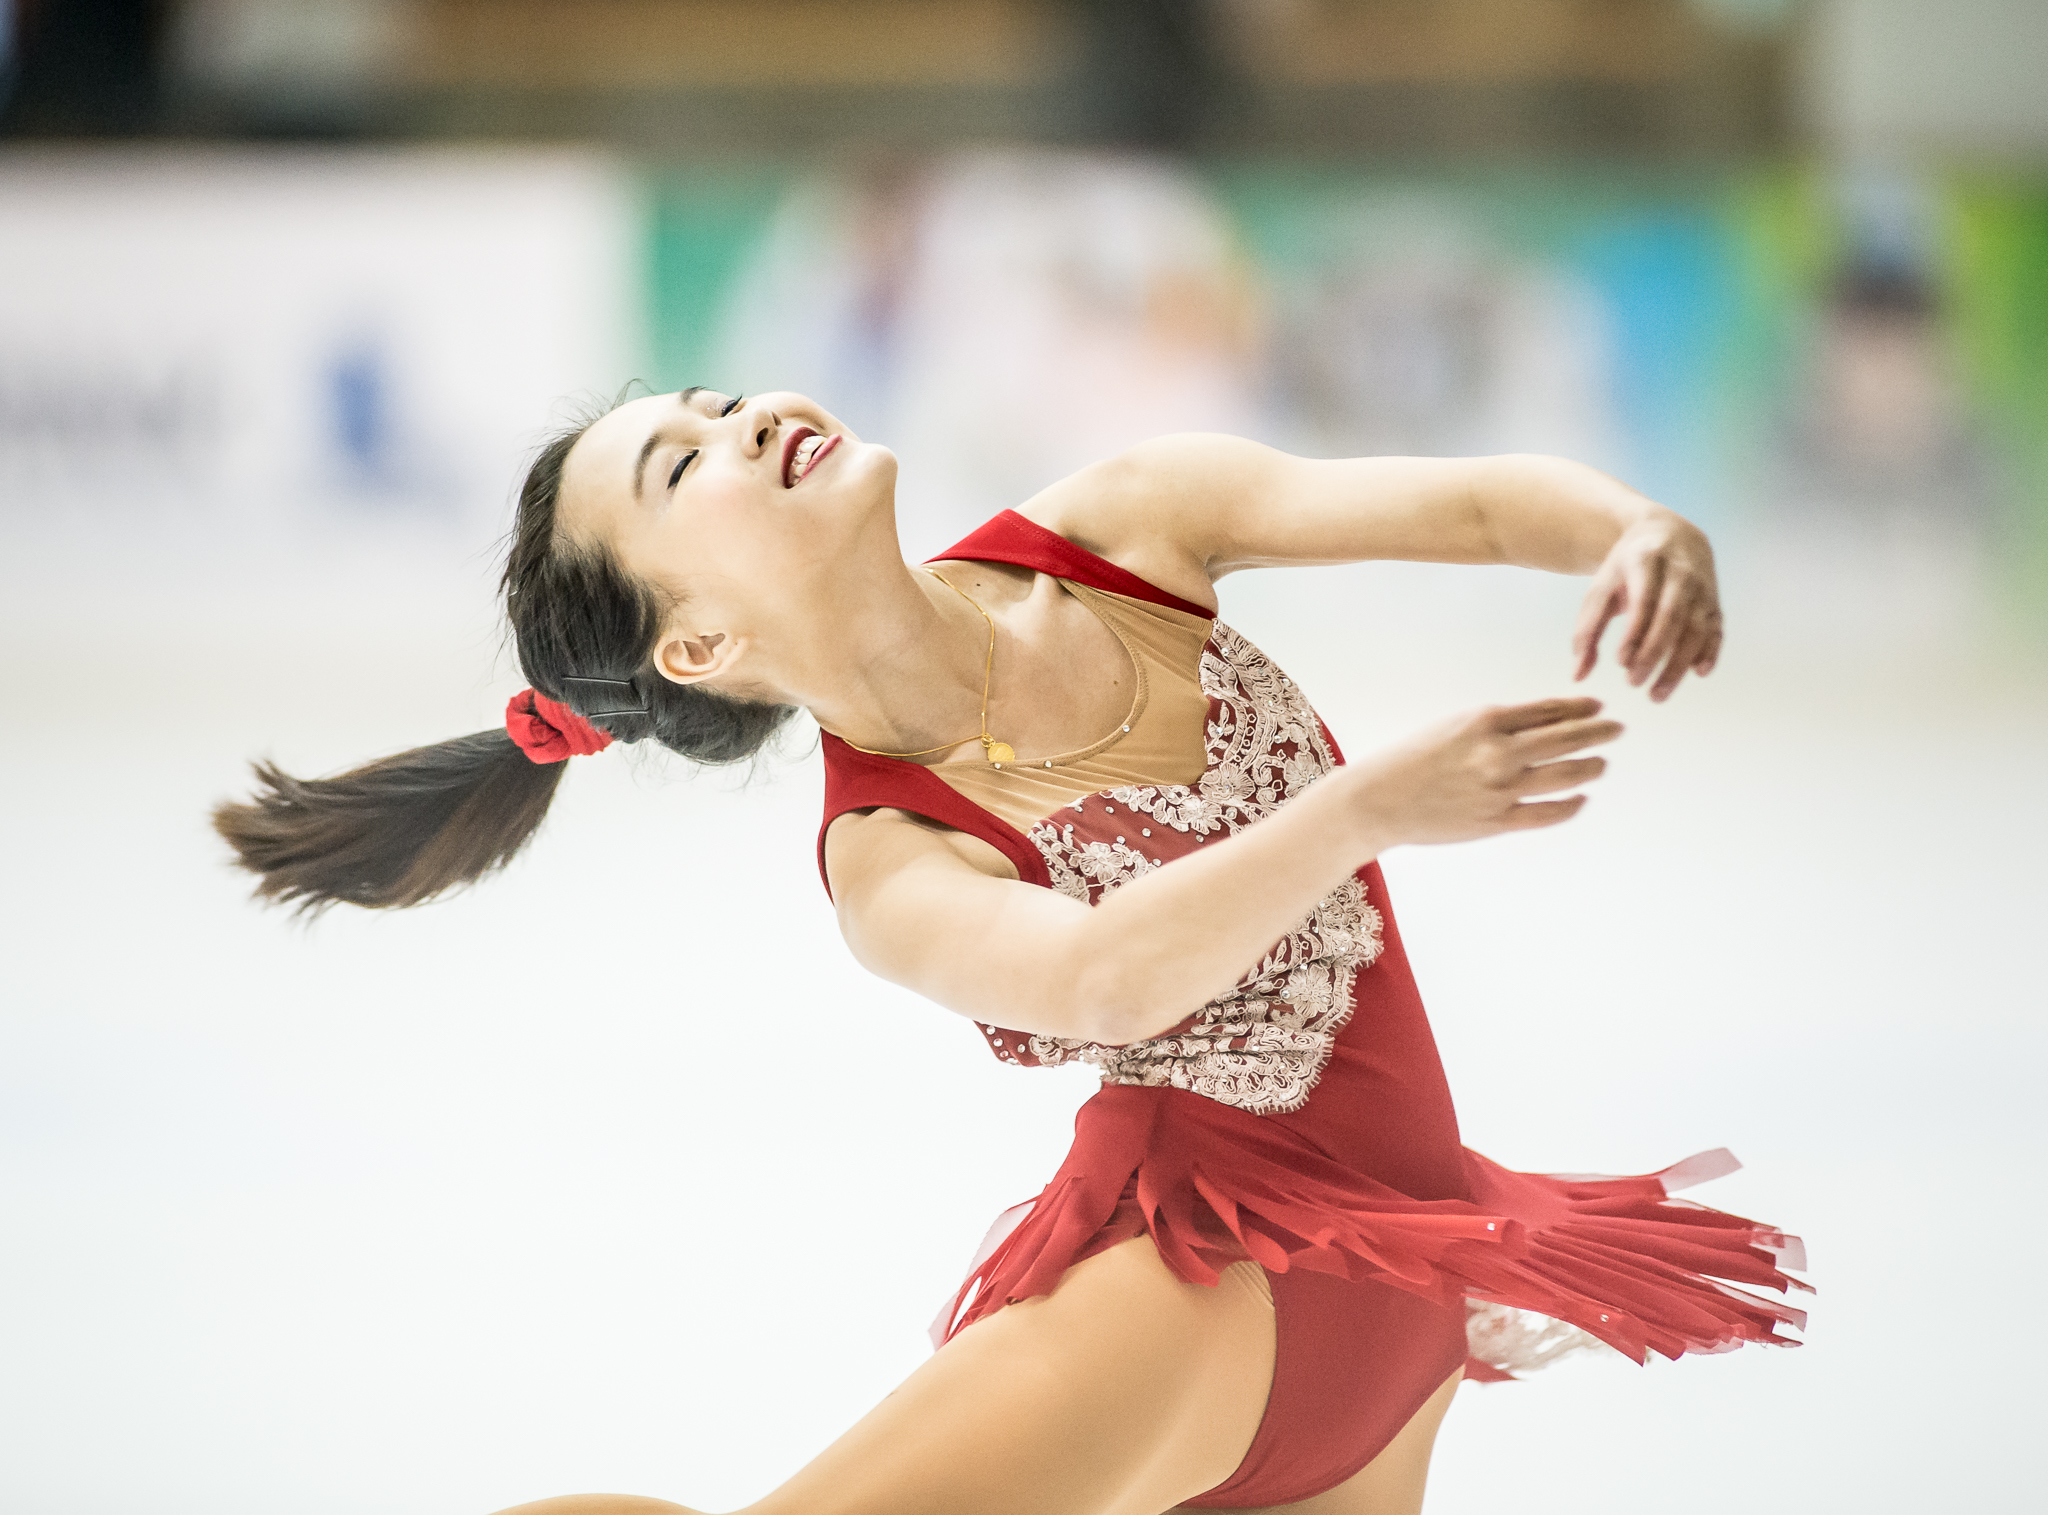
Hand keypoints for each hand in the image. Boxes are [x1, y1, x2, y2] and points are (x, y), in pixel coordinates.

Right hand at [1346, 697, 1622, 848]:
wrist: (1379, 799)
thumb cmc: (1410, 760)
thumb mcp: (1452, 727)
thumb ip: (1494, 727)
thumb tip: (1540, 728)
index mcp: (1485, 721)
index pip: (1547, 711)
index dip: (1578, 709)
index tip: (1596, 707)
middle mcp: (1498, 752)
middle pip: (1566, 739)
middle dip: (1597, 732)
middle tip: (1616, 729)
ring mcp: (1501, 788)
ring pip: (1565, 775)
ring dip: (1591, 766)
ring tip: (1602, 763)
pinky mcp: (1497, 820)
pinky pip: (1547, 813)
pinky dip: (1570, 805)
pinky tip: (1580, 798)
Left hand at [1571, 514, 1721, 700]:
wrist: (1667, 532)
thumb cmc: (1626, 569)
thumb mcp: (1600, 588)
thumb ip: (1586, 631)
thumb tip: (1576, 677)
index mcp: (1646, 561)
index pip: (1644, 600)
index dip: (1635, 632)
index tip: (1620, 662)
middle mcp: (1680, 571)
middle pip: (1672, 616)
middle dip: (1653, 653)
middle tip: (1633, 683)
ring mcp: (1702, 584)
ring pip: (1697, 627)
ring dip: (1678, 664)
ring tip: (1657, 695)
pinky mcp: (1715, 598)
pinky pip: (1717, 627)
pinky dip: (1711, 651)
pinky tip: (1698, 673)